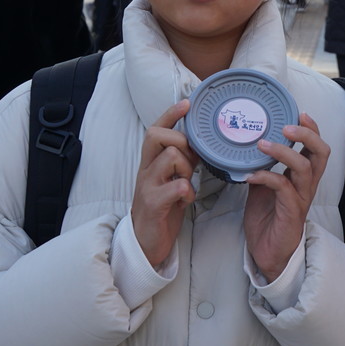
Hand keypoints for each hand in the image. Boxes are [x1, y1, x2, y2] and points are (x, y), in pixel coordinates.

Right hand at [131, 100, 196, 267]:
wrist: (145, 242)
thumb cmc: (162, 207)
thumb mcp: (170, 179)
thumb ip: (180, 162)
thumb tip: (199, 144)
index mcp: (150, 162)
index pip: (156, 129)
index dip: (170, 114)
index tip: (188, 102)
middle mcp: (145, 169)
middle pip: (157, 136)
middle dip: (181, 141)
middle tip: (191, 162)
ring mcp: (147, 186)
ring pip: (170, 157)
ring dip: (187, 168)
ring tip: (187, 184)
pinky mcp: (153, 204)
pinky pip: (177, 186)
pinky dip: (188, 191)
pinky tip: (186, 200)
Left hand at [244, 113, 329, 281]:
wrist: (267, 252)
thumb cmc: (268, 219)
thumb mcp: (262, 186)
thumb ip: (261, 167)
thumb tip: (246, 148)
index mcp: (303, 176)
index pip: (316, 147)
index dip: (312, 128)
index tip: (299, 112)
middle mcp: (307, 185)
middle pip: (321, 153)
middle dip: (307, 135)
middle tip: (287, 126)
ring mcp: (301, 198)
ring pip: (304, 167)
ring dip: (283, 152)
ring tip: (262, 144)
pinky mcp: (291, 211)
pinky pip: (283, 187)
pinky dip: (266, 176)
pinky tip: (250, 174)